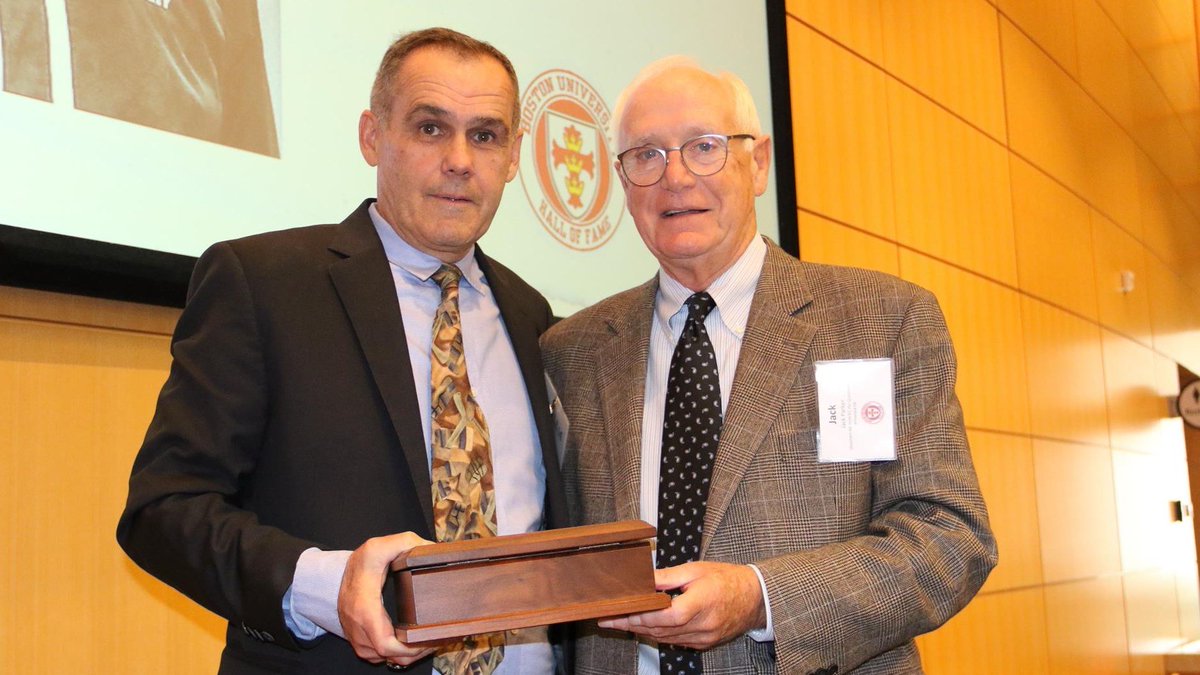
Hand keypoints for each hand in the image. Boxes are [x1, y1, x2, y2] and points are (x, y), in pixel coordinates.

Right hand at [337, 532, 435, 667]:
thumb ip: (406, 542)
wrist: (342, 572)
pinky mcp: (356, 638)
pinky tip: (408, 644)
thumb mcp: (380, 546)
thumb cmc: (362, 561)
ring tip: (425, 643)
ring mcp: (355, 635)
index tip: (427, 641)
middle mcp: (358, 627)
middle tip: (434, 642)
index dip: (408, 650)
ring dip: (404, 656)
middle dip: (413, 654)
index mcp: (366, 609)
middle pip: (388, 656)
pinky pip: (375, 656)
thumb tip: (431, 548)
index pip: (385, 644)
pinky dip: (392, 654)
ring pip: (382, 659)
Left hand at [597, 561, 765, 649]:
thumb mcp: (695, 570)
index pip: (664, 616)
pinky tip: (645, 628)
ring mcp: (703, 638)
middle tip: (609, 621)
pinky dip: (659, 635)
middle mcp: (702, 625)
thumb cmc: (726, 580)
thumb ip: (667, 577)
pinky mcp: (704, 643)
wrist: (754, 598)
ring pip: (665, 638)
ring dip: (642, 631)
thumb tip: (643, 579)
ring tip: (621, 624)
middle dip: (632, 625)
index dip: (640, 616)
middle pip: (660, 630)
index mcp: (700, 604)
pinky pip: (675, 641)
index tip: (620, 614)